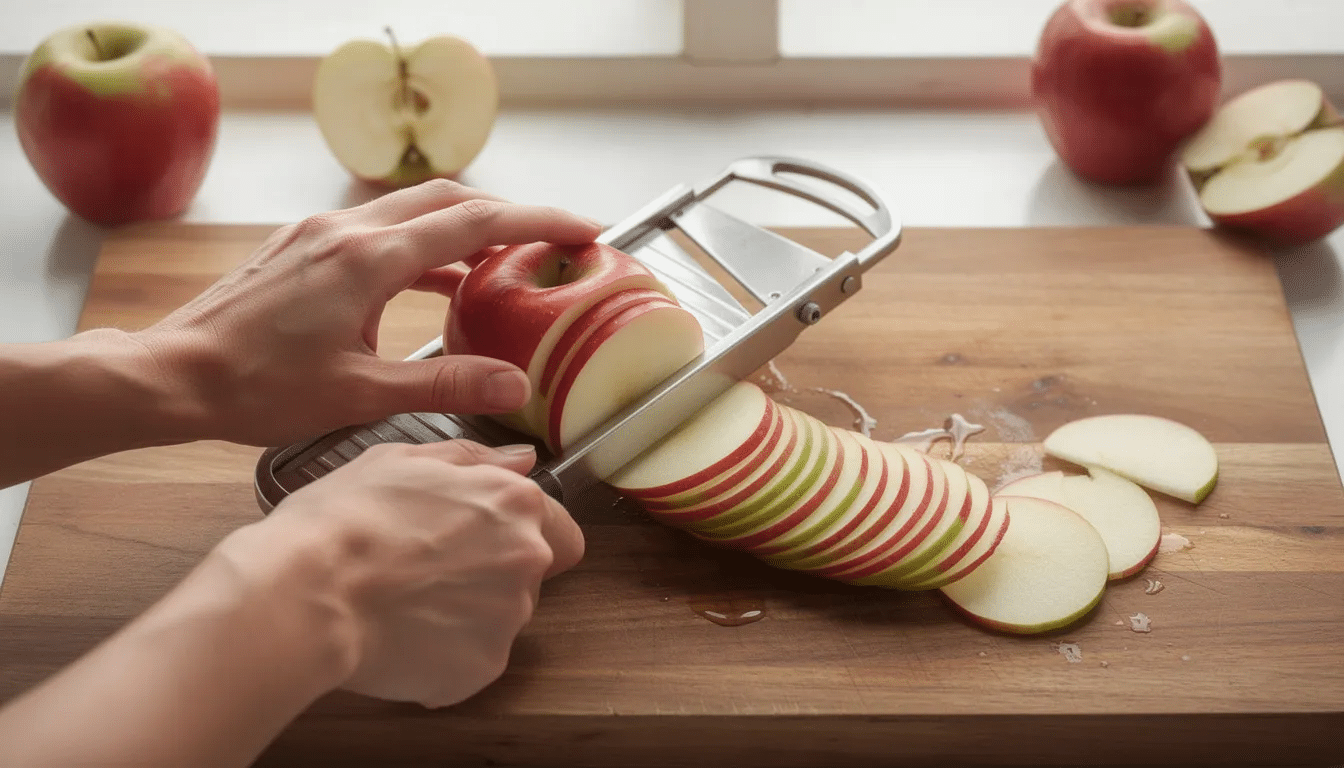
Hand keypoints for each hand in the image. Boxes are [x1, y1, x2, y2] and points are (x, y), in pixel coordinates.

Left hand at [133, 180, 602, 445]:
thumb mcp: (359, 395)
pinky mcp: (304, 249)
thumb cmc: (253, 386)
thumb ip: (444, 385)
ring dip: (464, 228)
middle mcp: (346, 232)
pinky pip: (379, 230)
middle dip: (508, 214)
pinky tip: (436, 284)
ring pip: (412, 211)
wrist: (172, 374)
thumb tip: (513, 384)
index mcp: (368, 260)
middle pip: (448, 200)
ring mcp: (320, 235)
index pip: (473, 221)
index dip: (536, 220)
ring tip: (504, 264)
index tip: (581, 227)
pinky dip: (421, 247)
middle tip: (552, 238)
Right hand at [214, 438, 584, 707]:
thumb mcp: (401, 459)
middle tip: (427, 573)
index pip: (559, 530)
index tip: (478, 541)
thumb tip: (520, 461)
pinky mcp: (480, 669)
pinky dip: (442, 656)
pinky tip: (397, 638)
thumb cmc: (344, 518)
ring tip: (403, 606)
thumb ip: (472, 460)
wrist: (306, 591)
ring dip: (466, 615)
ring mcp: (508, 618)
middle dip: (491, 575)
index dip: (520, 535)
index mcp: (516, 504)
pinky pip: (470, 662)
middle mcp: (526, 559)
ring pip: (500, 620)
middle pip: (530, 576)